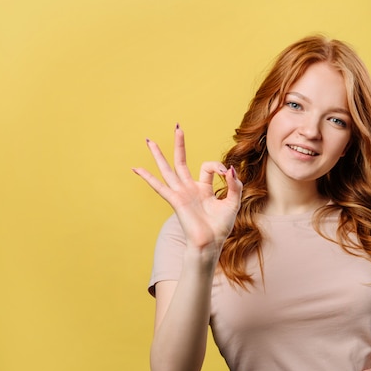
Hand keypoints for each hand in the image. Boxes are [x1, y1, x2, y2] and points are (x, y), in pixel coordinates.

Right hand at [133, 125, 242, 250]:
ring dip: (159, 155)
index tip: (227, 174)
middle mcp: (189, 189)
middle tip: (177, 127)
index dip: (218, 166)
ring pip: (168, 170)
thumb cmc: (221, 227)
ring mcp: (181, 194)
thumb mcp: (233, 202)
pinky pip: (159, 186)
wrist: (210, 243)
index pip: (207, 167)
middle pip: (181, 162)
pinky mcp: (175, 201)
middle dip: (179, 145)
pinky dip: (148, 177)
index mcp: (203, 188)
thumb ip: (234, 185)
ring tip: (149, 141)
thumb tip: (230, 169)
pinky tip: (136, 168)